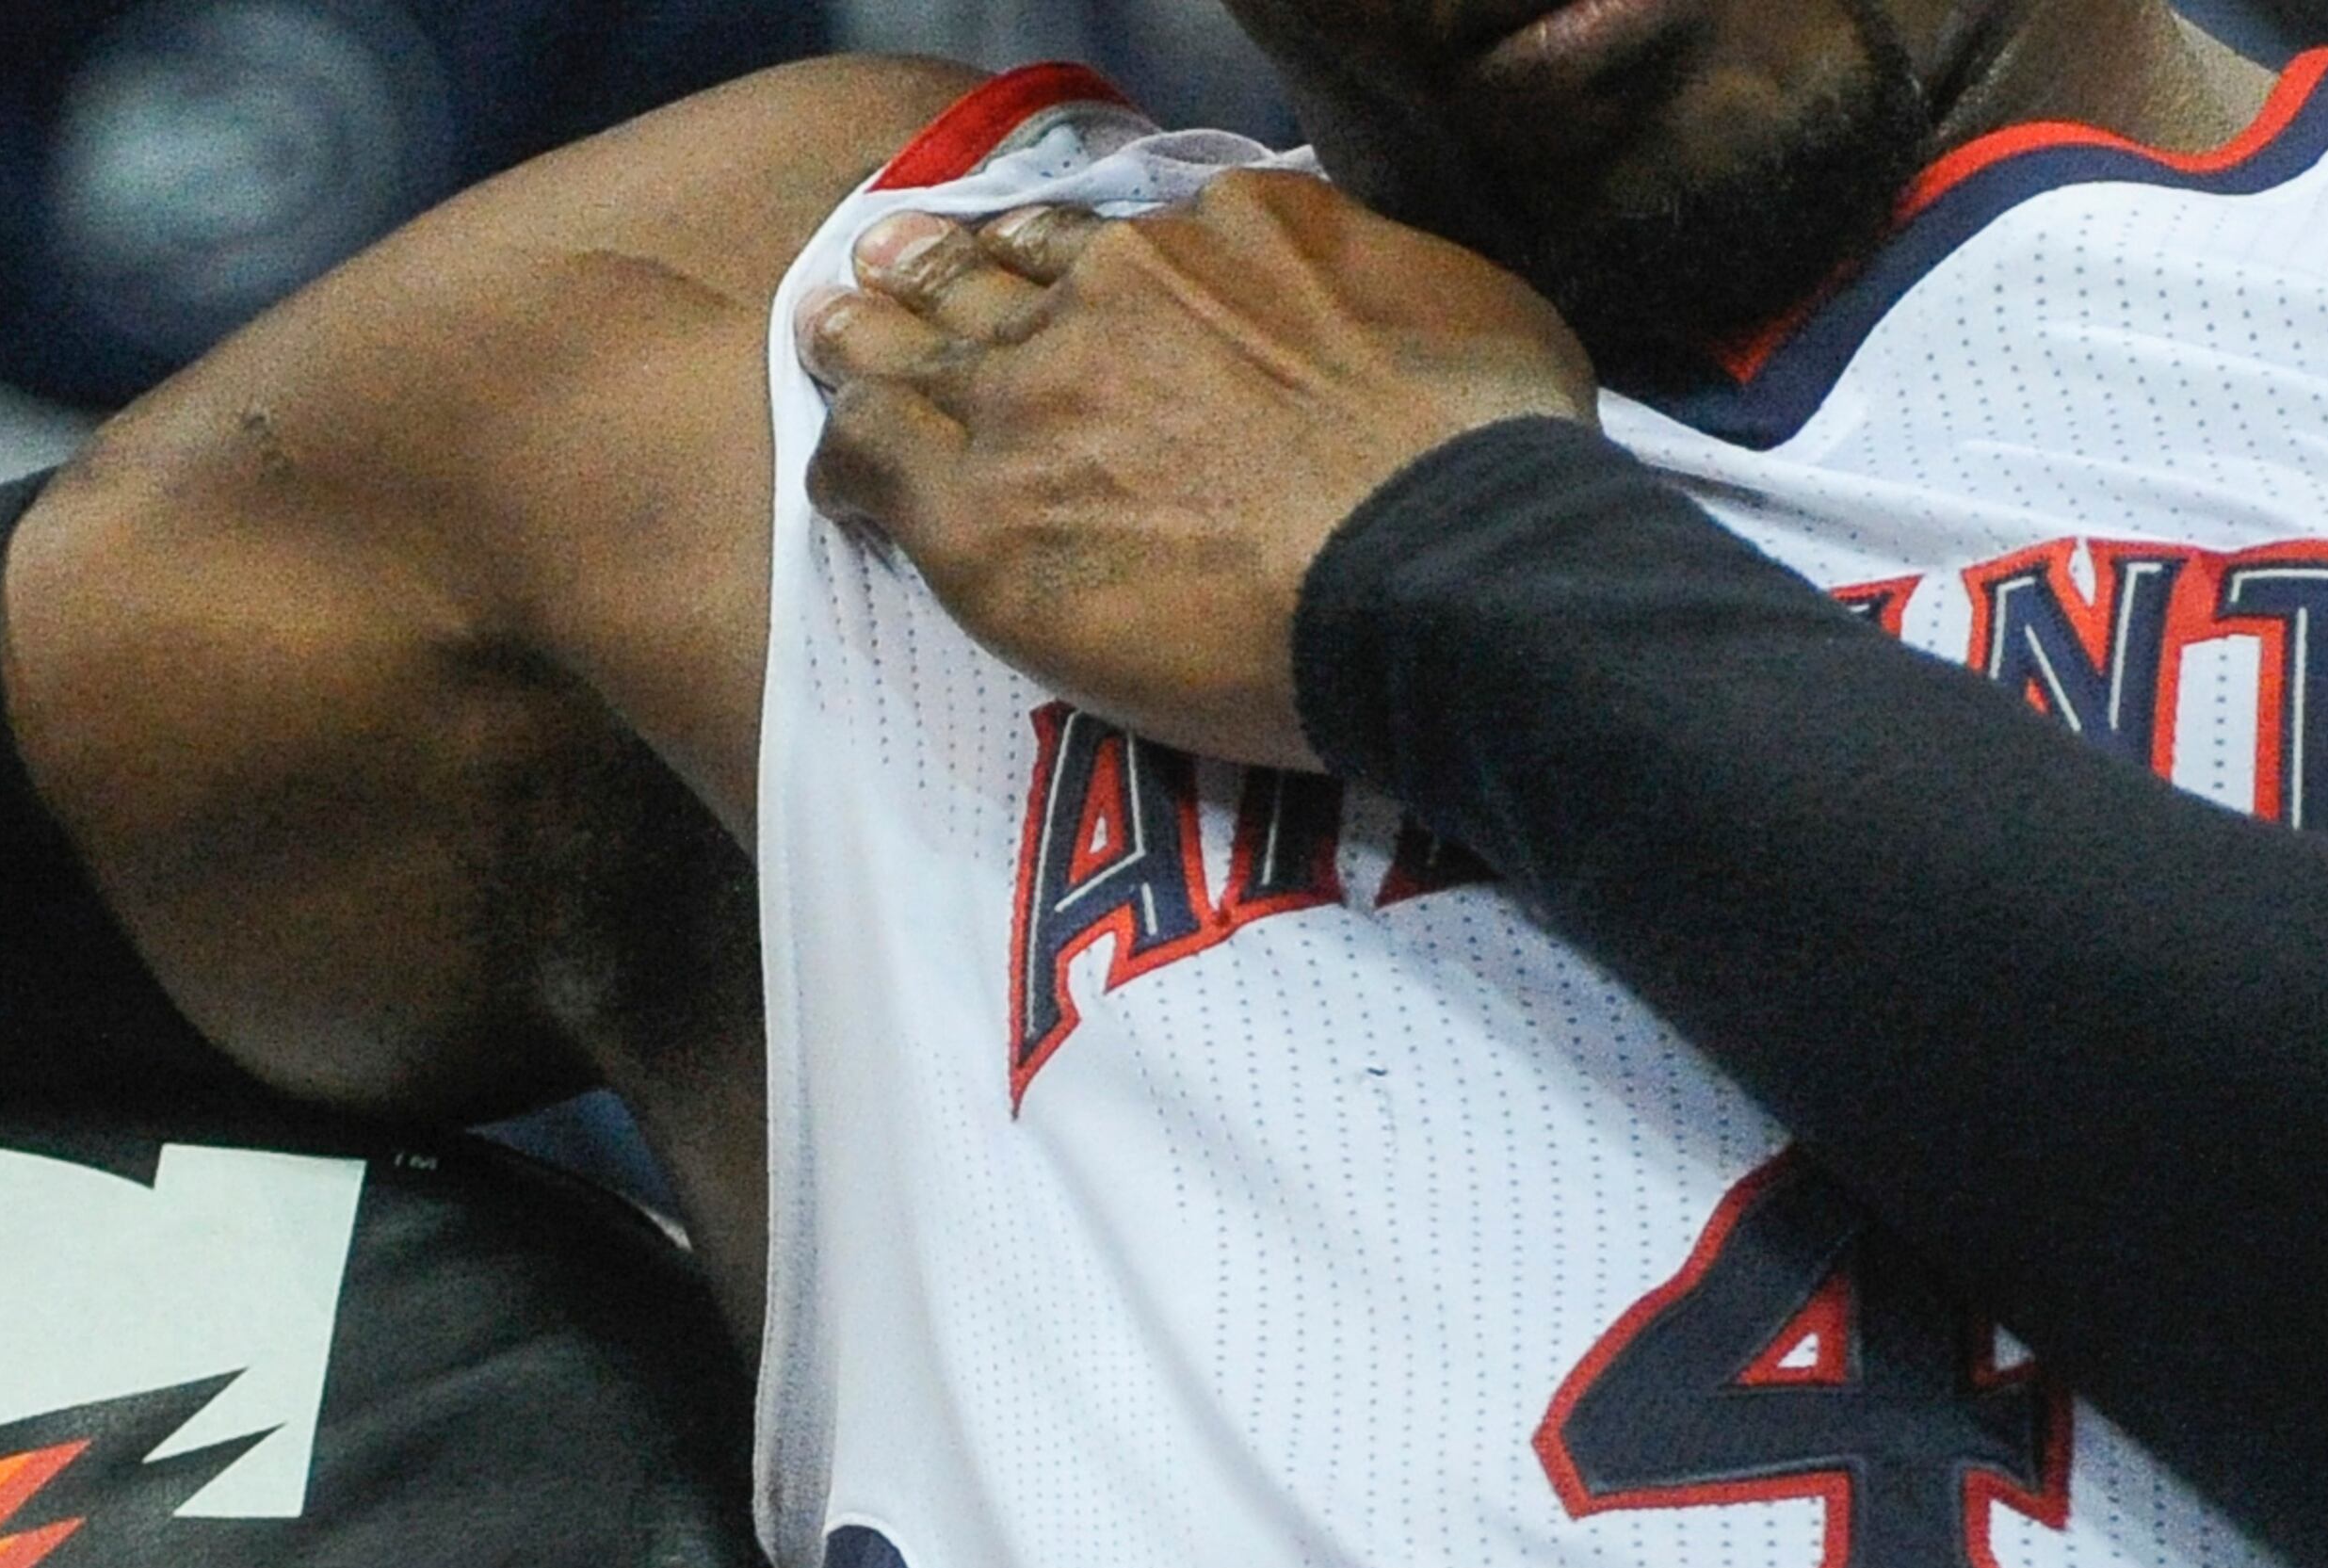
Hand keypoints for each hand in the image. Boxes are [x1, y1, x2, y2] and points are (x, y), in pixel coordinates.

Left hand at [795, 172, 1596, 769]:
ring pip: (912, 344)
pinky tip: (843, 484)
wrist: (1446, 574)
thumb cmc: (1491, 462)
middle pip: (997, 267)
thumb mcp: (1469, 311)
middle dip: (942, 268)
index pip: (1115, 233)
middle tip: (895, 272)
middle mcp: (1115, 286)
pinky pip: (871, 458)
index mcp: (1227, 233)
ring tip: (835, 342)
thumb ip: (1383, 287)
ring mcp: (1036, 393)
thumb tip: (1378, 310)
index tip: (1051, 274)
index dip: (1069, 255)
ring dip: (869, 342)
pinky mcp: (983, 512)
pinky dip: (850, 462)